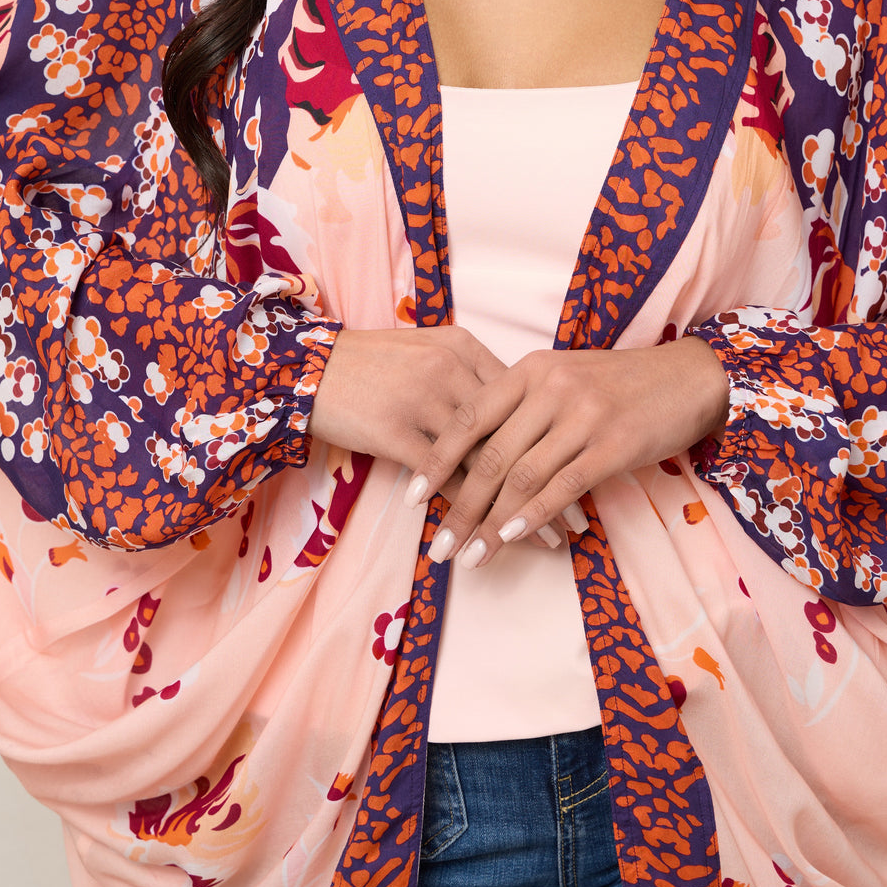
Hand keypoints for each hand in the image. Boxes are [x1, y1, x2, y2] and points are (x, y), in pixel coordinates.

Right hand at [309, 327, 576, 548]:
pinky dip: (470, 513)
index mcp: (464, 347)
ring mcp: (424, 400)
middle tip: (580, 521)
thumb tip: (512, 409)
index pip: (522, 401)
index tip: (583, 473)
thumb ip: (467, 375)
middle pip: (514, 435)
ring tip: (551, 540)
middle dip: (551, 483)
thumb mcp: (424, 351)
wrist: (303, 367)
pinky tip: (490, 539)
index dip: (553, 443)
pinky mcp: (395, 432)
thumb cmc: (368, 365)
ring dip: (520, 508)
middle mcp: (451, 369)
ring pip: (486, 463)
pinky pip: (444, 480)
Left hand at [405, 336, 729, 569]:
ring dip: (491, 522)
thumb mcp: (564, 378)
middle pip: (491, 454)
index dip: (438, 459)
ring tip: (469, 555)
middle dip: (459, 506)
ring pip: (523, 476)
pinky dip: (533, 515)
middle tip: (438, 545)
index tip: (413, 495)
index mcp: (531, 369)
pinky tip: (512, 538)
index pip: (470, 417)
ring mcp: (584, 414)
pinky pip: (563, 485)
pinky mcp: (614, 443)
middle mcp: (551, 387)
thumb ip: (522, 407)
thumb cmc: (620, 383)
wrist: (689, 376)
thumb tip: (476, 453)